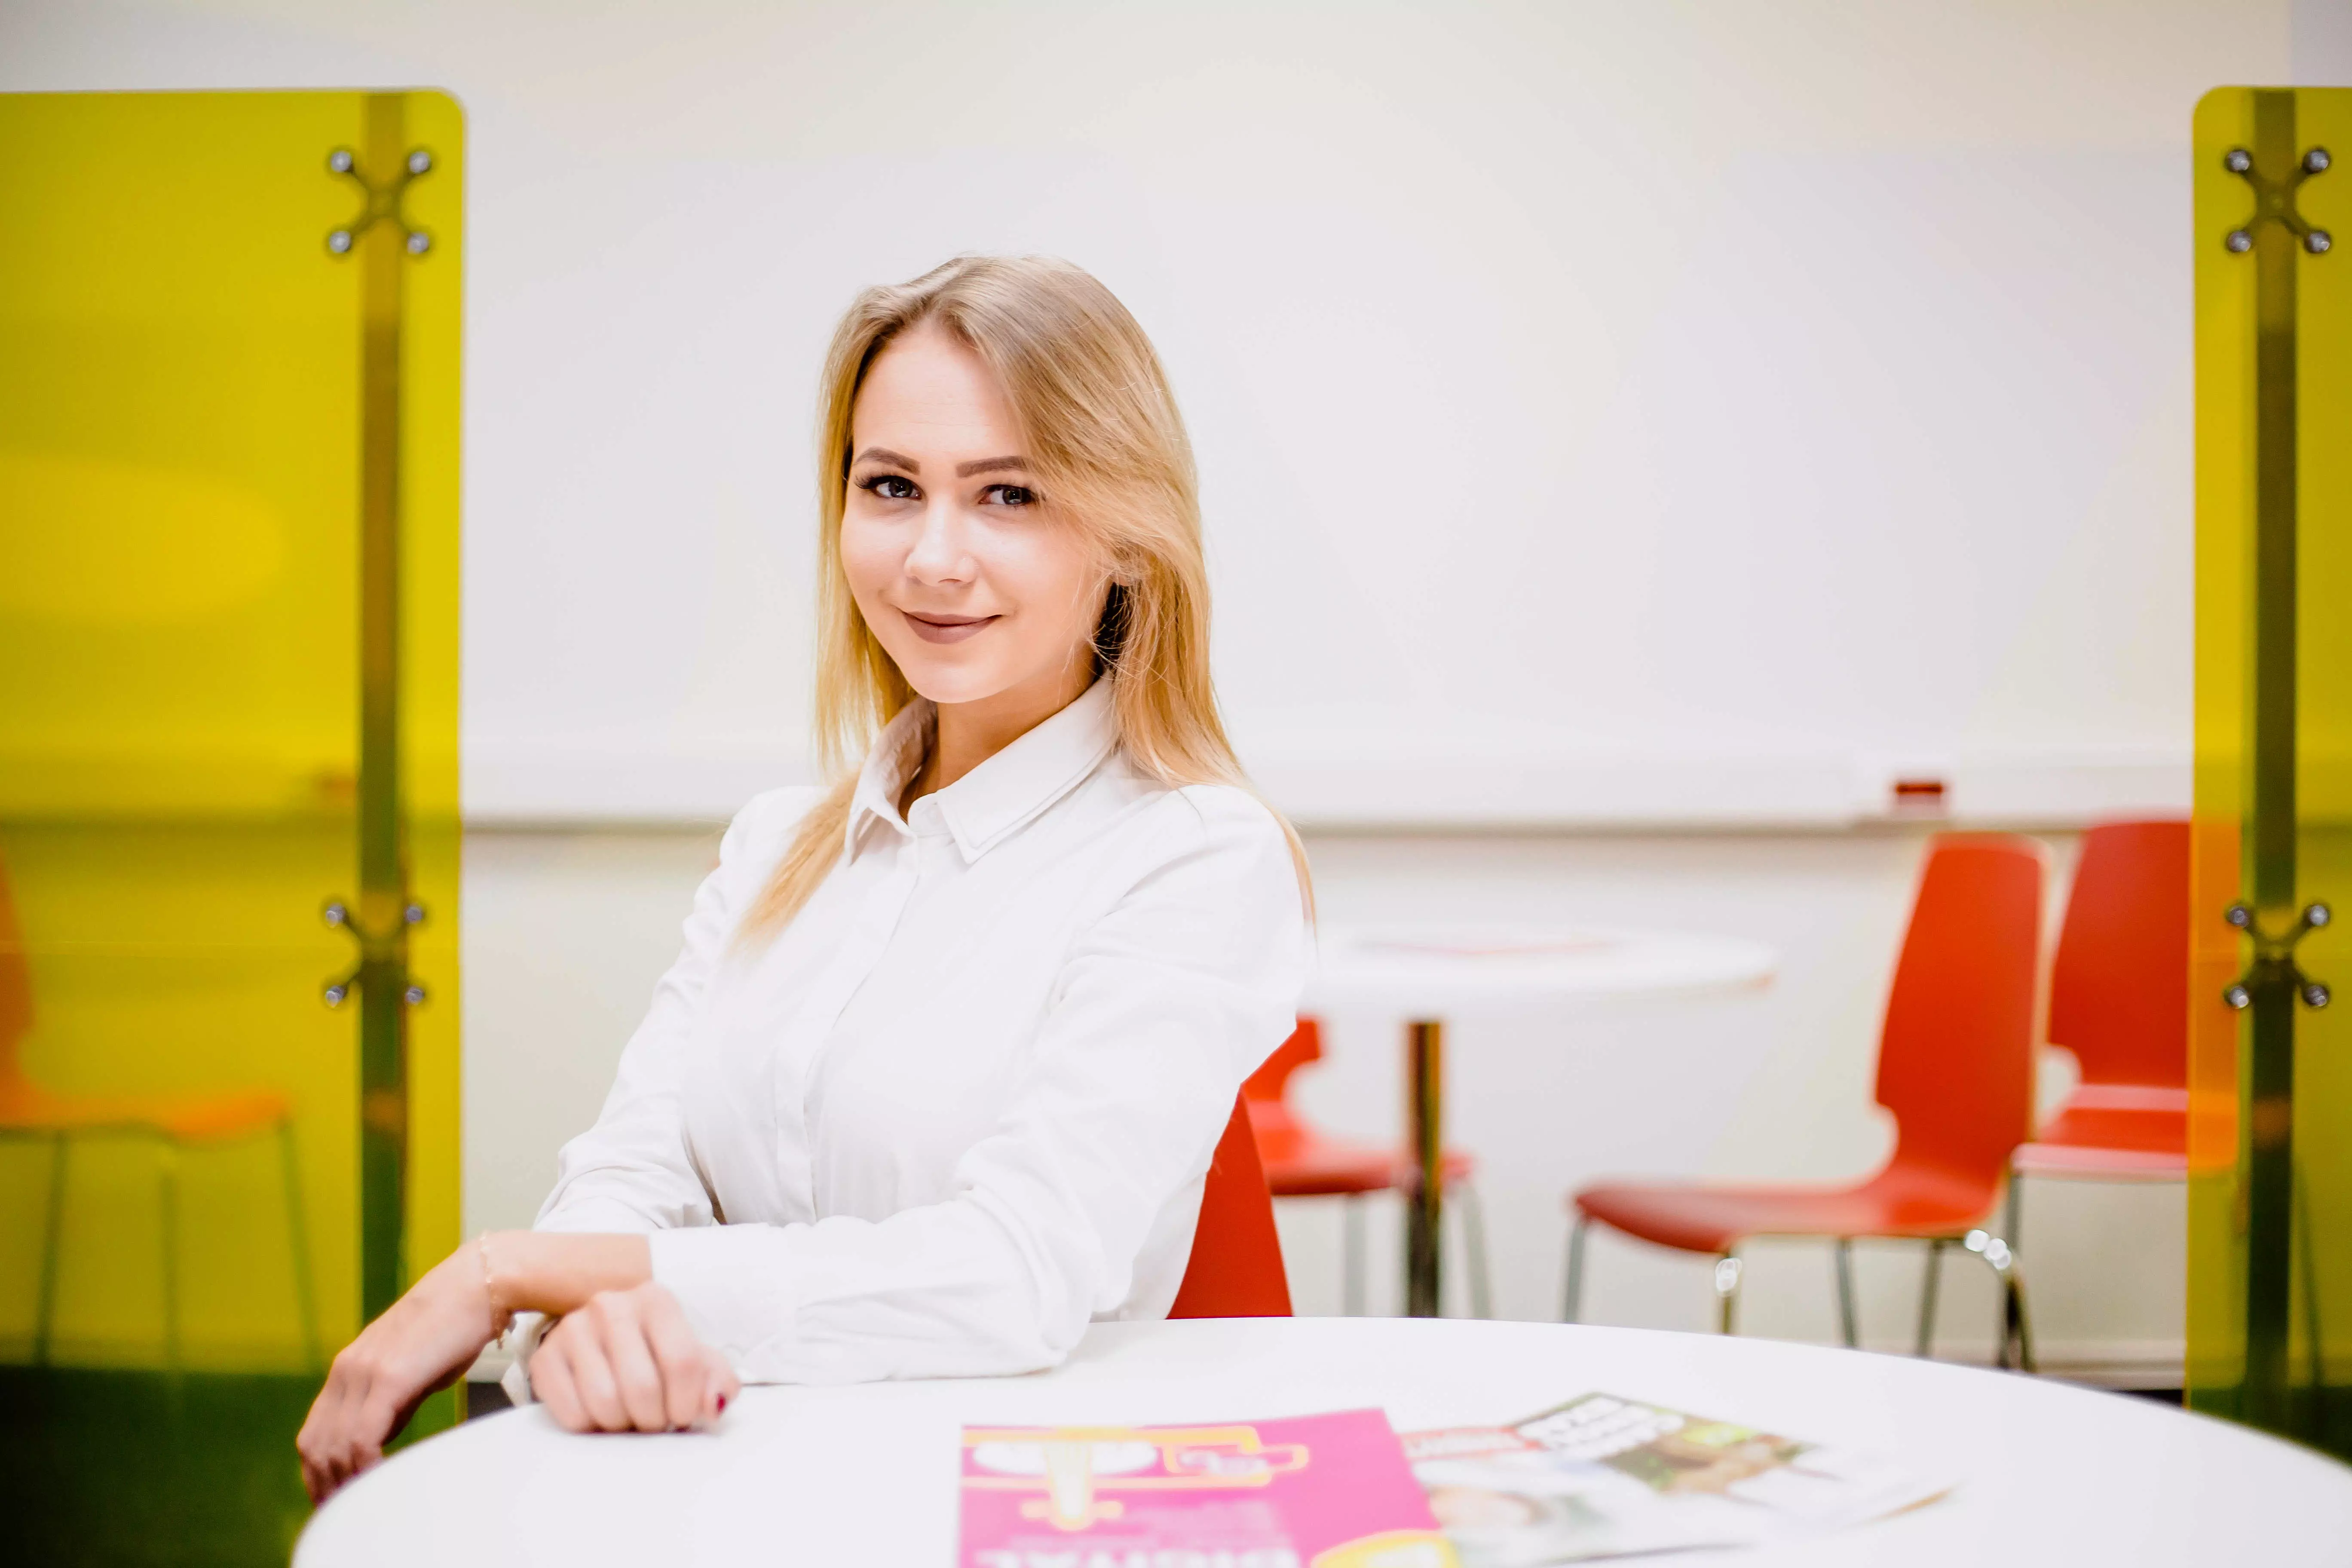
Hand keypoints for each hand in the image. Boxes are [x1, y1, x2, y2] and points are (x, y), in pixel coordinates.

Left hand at [297, 1246, 499, 1502]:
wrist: (480, 1284)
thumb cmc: (456, 1324)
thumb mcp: (413, 1368)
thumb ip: (390, 1401)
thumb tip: (379, 1436)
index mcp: (349, 1367)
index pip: (315, 1432)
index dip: (319, 1471)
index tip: (336, 1495)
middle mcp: (347, 1369)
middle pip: (315, 1444)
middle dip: (326, 1483)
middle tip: (346, 1507)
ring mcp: (364, 1371)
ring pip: (334, 1445)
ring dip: (346, 1479)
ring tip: (365, 1498)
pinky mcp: (388, 1376)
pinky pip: (362, 1436)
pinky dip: (365, 1464)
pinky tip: (380, 1475)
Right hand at [529, 1282, 737, 1434]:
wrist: (603, 1346)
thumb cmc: (657, 1356)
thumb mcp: (697, 1362)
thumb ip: (717, 1381)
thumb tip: (713, 1405)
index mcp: (655, 1300)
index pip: (683, 1362)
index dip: (687, 1404)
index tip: (682, 1415)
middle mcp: (610, 1306)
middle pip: (642, 1387)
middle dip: (654, 1419)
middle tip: (654, 1420)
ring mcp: (572, 1329)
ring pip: (605, 1402)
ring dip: (623, 1425)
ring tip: (628, 1416)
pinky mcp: (544, 1358)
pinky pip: (572, 1414)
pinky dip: (591, 1427)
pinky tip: (599, 1414)